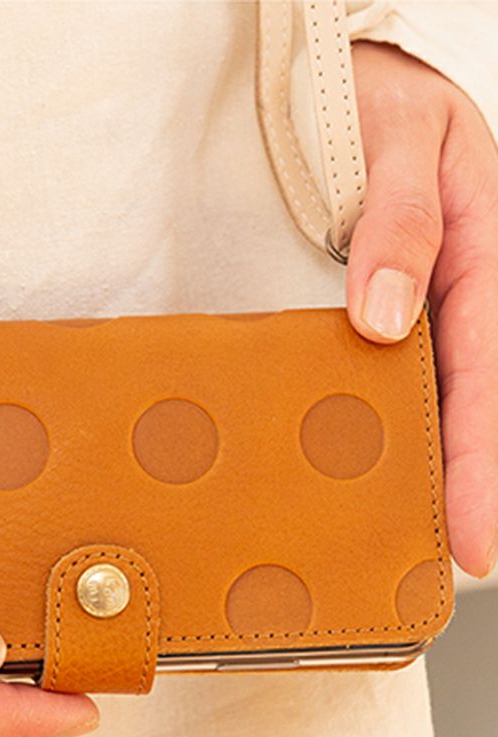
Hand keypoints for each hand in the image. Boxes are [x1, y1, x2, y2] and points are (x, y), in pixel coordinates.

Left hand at [348, 39, 497, 577]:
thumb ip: (397, 224)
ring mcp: (417, 299)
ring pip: (429, 393)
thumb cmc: (382, 98)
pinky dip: (384, 415)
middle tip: (455, 565)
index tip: (476, 539)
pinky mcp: (379, 297)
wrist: (353, 73)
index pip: (481, 380)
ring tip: (411, 535)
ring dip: (425, 462)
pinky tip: (364, 457)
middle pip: (465, 402)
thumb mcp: (401, 143)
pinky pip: (387, 366)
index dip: (478, 465)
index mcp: (475, 258)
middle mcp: (450, 291)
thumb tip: (382, 322)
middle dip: (463, 484)